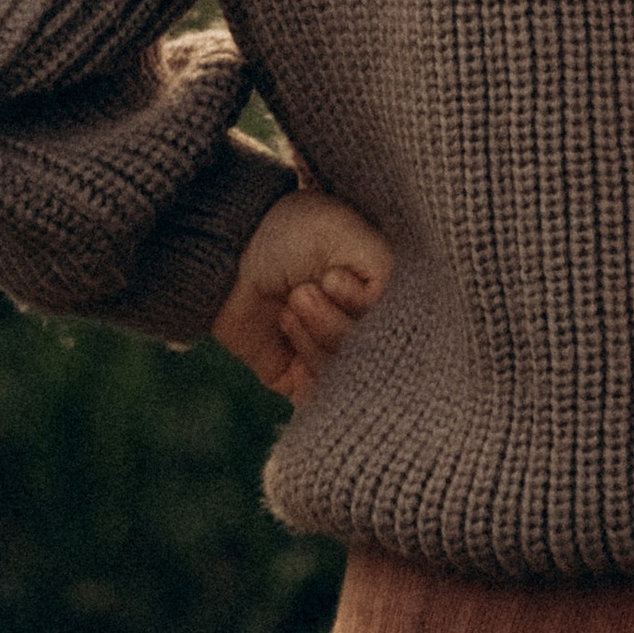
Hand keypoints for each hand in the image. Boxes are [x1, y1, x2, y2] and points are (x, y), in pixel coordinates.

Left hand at [212, 188, 392, 405]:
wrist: (228, 251)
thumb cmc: (295, 233)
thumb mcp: (355, 239)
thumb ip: (391, 279)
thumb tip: (388, 321)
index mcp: (389, 296)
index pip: (405, 327)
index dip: (368, 310)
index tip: (333, 279)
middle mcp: (368, 327)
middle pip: (377, 357)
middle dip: (337, 325)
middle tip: (304, 292)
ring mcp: (335, 355)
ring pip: (348, 376)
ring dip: (316, 336)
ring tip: (291, 302)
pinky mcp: (301, 380)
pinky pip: (321, 399)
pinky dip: (308, 370)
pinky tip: (286, 325)